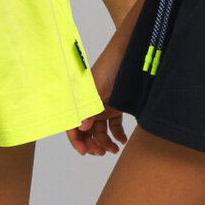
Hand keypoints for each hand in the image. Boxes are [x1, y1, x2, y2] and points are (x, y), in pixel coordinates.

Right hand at [67, 37, 128, 156]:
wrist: (132, 52)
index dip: (76, 139)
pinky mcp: (116, 105)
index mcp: (81, 99)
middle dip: (92, 143)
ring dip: (105, 142)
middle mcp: (90, 103)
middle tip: (102, 152)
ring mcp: (103, 105)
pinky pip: (114, 124)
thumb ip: (90, 108)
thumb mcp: (99, 88)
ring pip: (100, 130)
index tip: (85, 151)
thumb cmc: (112, 65)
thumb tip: (82, 127)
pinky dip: (117, 134)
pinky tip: (123, 140)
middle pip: (86, 130)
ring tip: (114, 149)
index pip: (73, 123)